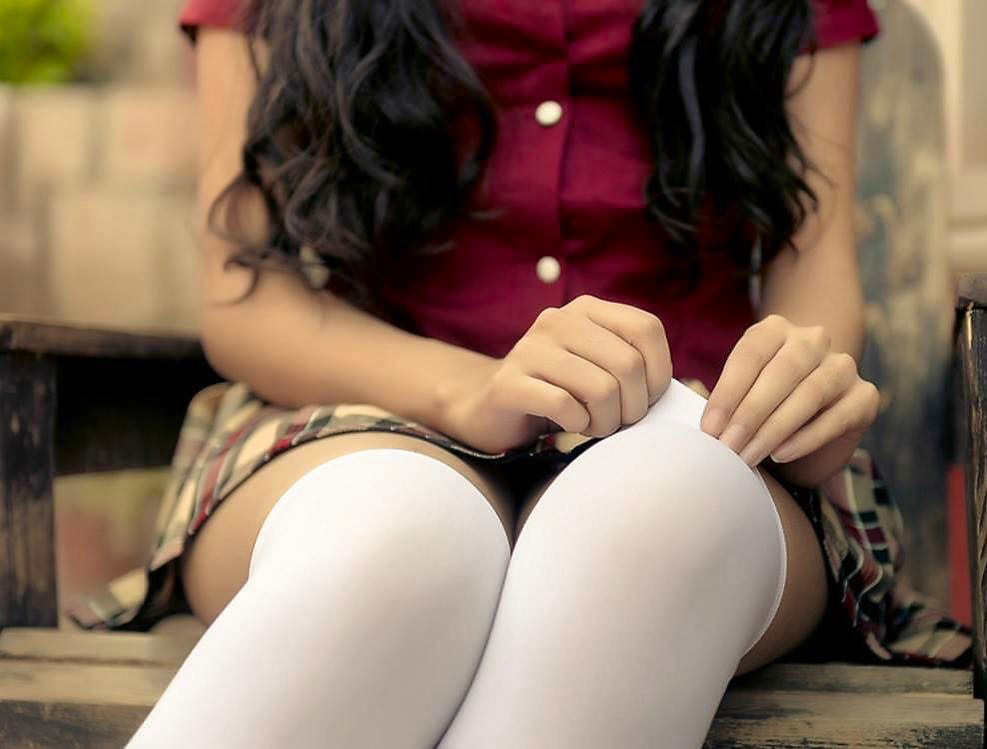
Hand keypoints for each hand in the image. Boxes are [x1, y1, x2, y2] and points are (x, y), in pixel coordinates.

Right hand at [439, 295, 672, 453]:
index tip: (648, 398)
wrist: (494, 408)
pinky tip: (570, 426)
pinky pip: (565, 407)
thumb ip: (635, 366)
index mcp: (586, 309)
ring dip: (608, 422)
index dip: (659, 371)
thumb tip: (686, 391)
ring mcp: (530, 349)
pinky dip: (578, 425)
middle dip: (634, 407)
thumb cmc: (561, 392)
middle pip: (627, 365)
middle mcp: (557, 320)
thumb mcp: (599, 367)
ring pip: (601, 389)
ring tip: (595, 426)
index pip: (646, 328)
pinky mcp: (510, 383)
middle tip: (620, 422)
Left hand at [699, 314, 878, 467]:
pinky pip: (837, 416)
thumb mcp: (735, 398)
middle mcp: (812, 340)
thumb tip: (693, 392)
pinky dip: (806, 438)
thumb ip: (718, 396)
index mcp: (774, 330)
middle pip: (782, 371)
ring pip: (811, 392)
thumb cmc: (759, 410)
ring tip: (749, 456)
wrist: (807, 429)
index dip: (728, 392)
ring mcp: (843, 366)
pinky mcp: (865, 397)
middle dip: (750, 413)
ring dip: (775, 428)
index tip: (709, 428)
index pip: (750, 353)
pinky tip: (781, 454)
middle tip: (727, 446)